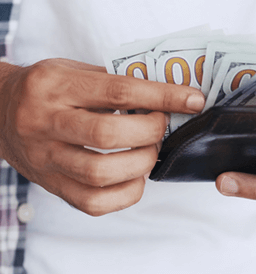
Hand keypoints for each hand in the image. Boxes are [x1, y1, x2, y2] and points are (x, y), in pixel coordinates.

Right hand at [0, 58, 204, 215]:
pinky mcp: (50, 186)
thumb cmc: (45, 89)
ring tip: (149, 150)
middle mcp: (45, 122)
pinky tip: (134, 176)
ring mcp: (45, 159)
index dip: (163, 96)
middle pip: (108, 135)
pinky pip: (93, 203)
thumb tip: (168, 97)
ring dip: (141, 163)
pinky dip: (127, 192)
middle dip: (150, 132)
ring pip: (100, 174)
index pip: (118, 90)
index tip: (193, 99)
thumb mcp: (72, 70)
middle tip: (161, 126)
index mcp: (55, 86)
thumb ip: (113, 82)